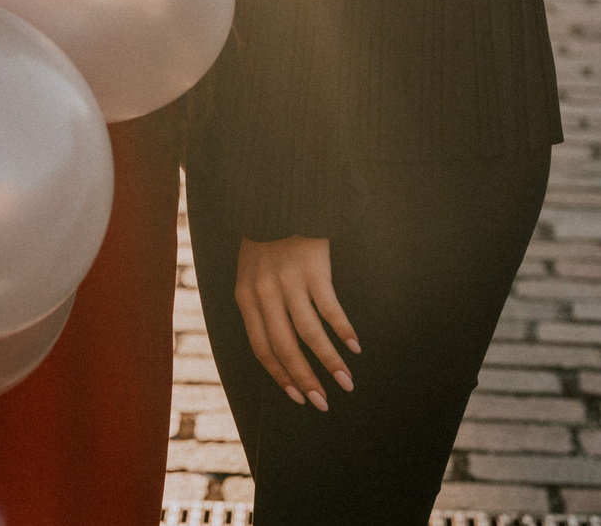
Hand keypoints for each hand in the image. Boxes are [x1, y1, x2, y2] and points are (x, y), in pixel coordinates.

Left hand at [234, 236, 357, 410]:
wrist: (276, 196)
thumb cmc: (266, 239)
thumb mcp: (250, 271)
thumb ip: (258, 305)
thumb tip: (277, 348)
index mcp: (245, 296)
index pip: (261, 348)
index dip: (280, 375)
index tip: (297, 397)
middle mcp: (264, 292)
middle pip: (285, 347)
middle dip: (305, 379)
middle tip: (323, 403)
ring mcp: (288, 280)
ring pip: (310, 334)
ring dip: (330, 362)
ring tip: (346, 382)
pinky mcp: (313, 266)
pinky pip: (330, 308)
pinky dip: (343, 330)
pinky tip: (355, 346)